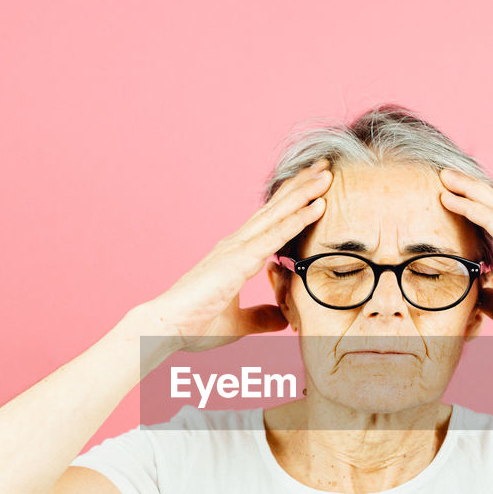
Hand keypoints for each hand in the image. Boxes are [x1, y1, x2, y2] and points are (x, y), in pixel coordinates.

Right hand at [133, 158, 331, 354]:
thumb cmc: (193, 325)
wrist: (164, 328)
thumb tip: (283, 318)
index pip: (270, 222)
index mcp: (236, 255)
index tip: (314, 187)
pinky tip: (317, 206)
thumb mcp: (239, 323)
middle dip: (302, 186)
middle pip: (275, 208)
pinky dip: (297, 219)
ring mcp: (236, 249)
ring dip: (304, 193)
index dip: (292, 203)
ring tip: (327, 173)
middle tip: (325, 165)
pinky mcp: (238, 261)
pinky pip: (274, 236)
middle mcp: (237, 244)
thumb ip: (261, 317)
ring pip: (278, 214)